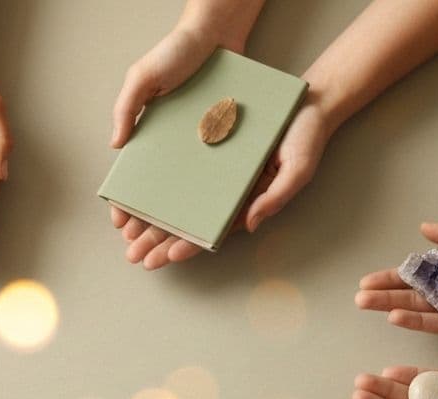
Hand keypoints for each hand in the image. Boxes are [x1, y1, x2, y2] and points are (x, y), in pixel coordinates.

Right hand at [108, 25, 216, 270]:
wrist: (219, 34)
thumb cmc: (178, 52)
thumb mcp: (143, 77)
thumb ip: (126, 109)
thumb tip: (115, 145)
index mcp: (151, 137)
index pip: (135, 180)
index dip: (126, 204)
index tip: (121, 226)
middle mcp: (175, 149)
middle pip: (160, 197)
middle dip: (147, 228)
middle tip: (138, 253)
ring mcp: (201, 151)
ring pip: (187, 197)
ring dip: (175, 226)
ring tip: (167, 251)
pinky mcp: (226, 148)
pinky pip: (217, 181)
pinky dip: (210, 205)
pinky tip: (203, 225)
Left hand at [109, 29, 331, 269]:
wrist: (310, 102)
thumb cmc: (306, 138)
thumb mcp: (297, 169)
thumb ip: (275, 198)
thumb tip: (249, 225)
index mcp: (246, 201)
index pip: (213, 230)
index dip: (190, 245)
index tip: (168, 257)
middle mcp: (226, 190)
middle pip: (188, 221)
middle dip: (160, 241)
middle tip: (134, 256)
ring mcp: (216, 171)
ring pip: (178, 200)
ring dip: (152, 219)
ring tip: (126, 234)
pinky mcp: (209, 149)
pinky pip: (180, 170)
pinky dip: (159, 184)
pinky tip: (136, 194)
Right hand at [355, 215, 437, 334]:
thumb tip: (424, 230)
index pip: (420, 271)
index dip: (394, 275)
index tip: (368, 279)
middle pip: (416, 292)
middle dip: (386, 293)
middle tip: (359, 297)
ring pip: (424, 308)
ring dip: (395, 307)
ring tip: (369, 306)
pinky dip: (421, 321)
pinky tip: (398, 316)